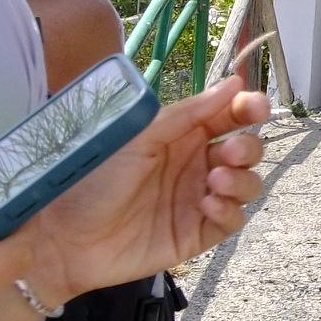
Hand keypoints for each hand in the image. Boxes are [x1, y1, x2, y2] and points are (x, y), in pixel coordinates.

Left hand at [3, 75, 272, 305]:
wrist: (64, 238)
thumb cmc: (94, 180)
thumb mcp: (139, 137)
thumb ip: (188, 113)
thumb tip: (234, 83)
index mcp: (182, 136)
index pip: (228, 116)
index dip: (248, 108)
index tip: (256, 109)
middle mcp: (195, 165)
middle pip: (246, 150)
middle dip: (247, 148)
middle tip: (228, 153)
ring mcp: (199, 200)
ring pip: (247, 185)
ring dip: (242, 179)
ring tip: (214, 182)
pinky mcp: (198, 234)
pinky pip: (233, 220)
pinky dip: (230, 210)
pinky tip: (208, 206)